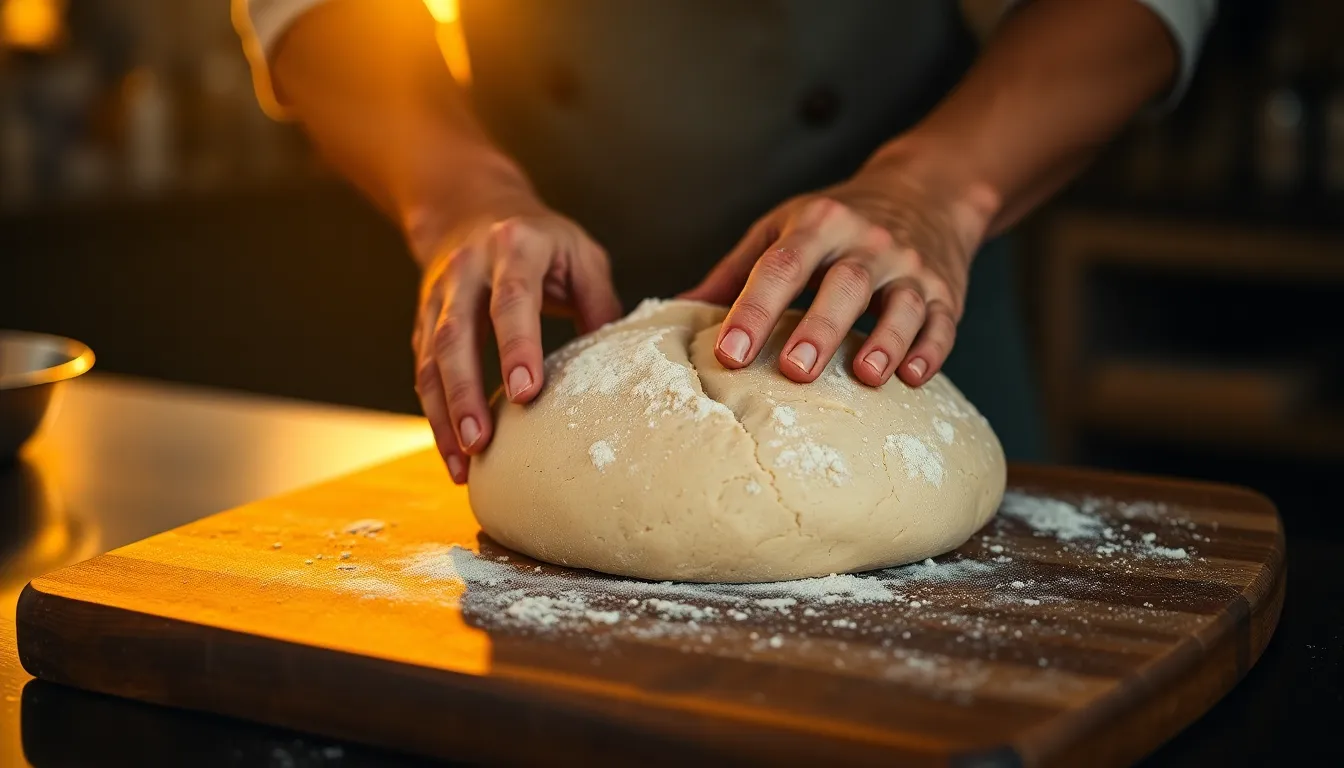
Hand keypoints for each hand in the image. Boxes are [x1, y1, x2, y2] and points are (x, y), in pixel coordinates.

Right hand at [412, 196, 621, 483]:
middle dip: (466, 393)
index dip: (517, 345)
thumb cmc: (542, 240)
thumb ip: (599, 303)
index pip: (513, 298)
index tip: (526, 392)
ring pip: (431, 359)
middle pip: (457, 334)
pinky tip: (452, 452)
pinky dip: (435, 413)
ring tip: (462, 463)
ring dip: (443, 414)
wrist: (469, 207)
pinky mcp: (423, 321)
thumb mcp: (581, 254)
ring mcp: (438, 296)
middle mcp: (467, 269)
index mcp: (514, 247)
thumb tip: (621, 367)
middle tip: (482, 442)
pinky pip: (423, 371)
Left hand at [683, 148, 996, 387]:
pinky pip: (942, 323)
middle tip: (793, 370)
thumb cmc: (839, 219)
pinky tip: (912, 377)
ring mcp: (910, 267)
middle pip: (844, 285)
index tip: (729, 351)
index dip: (754, 309)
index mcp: (818, 224)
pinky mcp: (946, 292)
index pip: (781, 266)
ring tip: (866, 376)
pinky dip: (930, 350)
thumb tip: (680, 311)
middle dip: (820, 328)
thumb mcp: (785, 226)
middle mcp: (867, 243)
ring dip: (885, 340)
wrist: (928, 191)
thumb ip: (737, 270)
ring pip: (901, 304)